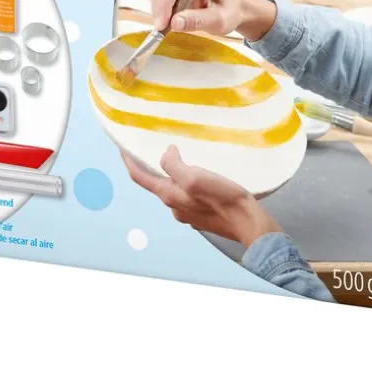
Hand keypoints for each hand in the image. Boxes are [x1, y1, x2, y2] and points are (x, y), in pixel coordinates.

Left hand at [121, 145, 281, 245]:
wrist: (249, 224)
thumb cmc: (223, 200)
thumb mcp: (195, 178)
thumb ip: (175, 166)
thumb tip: (165, 154)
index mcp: (170, 196)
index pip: (140, 178)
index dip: (129, 161)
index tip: (122, 147)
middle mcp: (175, 206)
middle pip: (157, 183)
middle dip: (152, 166)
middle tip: (152, 147)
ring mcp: (189, 212)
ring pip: (175, 189)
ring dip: (173, 173)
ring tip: (181, 156)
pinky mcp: (203, 214)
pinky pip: (189, 195)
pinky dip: (188, 182)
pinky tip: (200, 175)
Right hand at [147, 0, 276, 40]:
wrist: (231, 6)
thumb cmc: (228, 11)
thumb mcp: (219, 20)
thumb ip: (198, 21)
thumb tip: (175, 23)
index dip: (164, 4)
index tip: (161, 25)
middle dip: (159, 7)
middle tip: (163, 29)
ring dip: (157, 6)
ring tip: (170, 23)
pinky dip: (158, 4)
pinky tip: (170, 15)